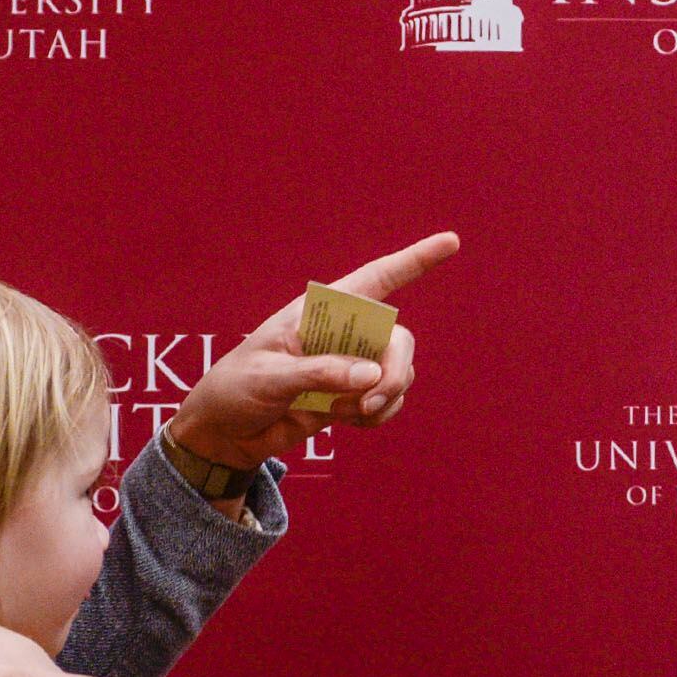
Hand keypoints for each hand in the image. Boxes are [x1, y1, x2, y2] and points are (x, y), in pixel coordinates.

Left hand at [165, 231, 456, 471]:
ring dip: (385, 398)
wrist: (225, 434)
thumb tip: (369, 375)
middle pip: (397, 339)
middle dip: (394, 371)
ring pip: (398, 373)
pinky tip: (347, 422)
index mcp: (317, 312)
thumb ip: (319, 374)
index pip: (375, 280)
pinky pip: (389, 402)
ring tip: (348, 415)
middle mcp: (340, 334)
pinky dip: (379, 416)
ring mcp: (350, 366)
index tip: (451, 242)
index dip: (414, 260)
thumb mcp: (269, 378)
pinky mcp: (352, 397)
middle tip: (370, 400)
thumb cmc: (235, 391)